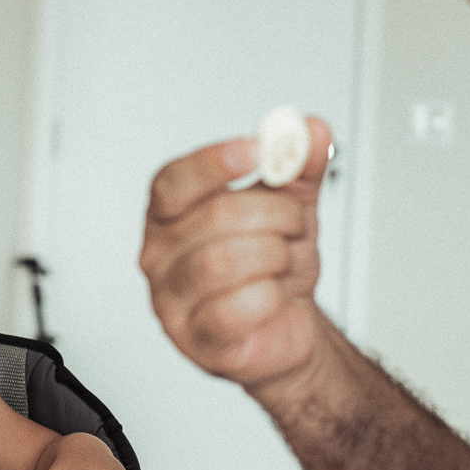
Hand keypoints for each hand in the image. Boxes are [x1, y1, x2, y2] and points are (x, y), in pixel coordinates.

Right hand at [140, 117, 331, 392]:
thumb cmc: (272, 267)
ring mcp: (170, 300)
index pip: (174, 182)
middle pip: (214, 216)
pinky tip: (274, 295)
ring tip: (284, 262)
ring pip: (224, 262)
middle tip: (294, 224)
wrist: (285, 326)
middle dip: (275, 215)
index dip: (214, 163)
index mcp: (170, 215)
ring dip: (275, 257)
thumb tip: (310, 130)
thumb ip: (299, 168)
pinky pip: (233, 310)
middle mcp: (159, 255)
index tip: (257, 150)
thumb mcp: (290, 208)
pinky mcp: (193, 339)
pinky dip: (270, 298)